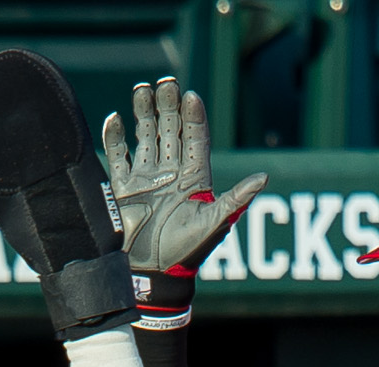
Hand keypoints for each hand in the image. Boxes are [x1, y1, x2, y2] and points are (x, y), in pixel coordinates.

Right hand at [100, 78, 265, 287]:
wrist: (151, 272)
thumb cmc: (186, 250)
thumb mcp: (214, 223)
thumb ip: (236, 199)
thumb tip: (264, 178)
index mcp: (195, 178)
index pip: (196, 138)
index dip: (194, 117)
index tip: (190, 96)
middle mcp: (171, 173)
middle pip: (171, 130)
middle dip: (168, 106)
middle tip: (166, 82)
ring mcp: (147, 178)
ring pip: (145, 136)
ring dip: (144, 113)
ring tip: (142, 88)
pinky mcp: (124, 187)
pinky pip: (118, 156)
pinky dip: (115, 137)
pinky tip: (114, 117)